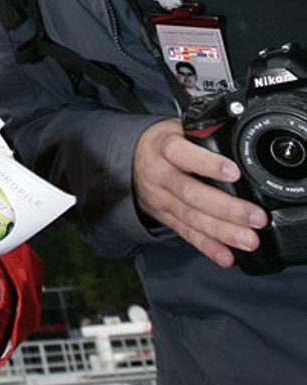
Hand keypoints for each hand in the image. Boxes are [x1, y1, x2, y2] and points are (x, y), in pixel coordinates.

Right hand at [133, 117, 266, 267]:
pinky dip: (207, 246)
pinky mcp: (164, 217)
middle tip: (255, 217)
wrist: (131, 159)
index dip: (208, 164)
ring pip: (190, 217)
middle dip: (226, 208)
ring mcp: (160, 199)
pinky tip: (226, 255)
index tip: (234, 172)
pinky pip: (186, 233)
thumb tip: (238, 128)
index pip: (182, 153)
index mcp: (164, 147)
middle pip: (191, 193)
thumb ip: (204, 133)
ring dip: (221, 232)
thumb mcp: (179, 128)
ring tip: (248, 240)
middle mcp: (159, 174)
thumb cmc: (165, 142)